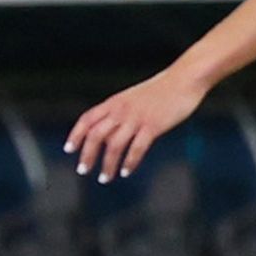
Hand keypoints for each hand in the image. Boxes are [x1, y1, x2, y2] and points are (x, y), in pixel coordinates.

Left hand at [66, 67, 206, 182]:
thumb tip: (112, 129)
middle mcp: (122, 110)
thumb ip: (122, 111)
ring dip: (107, 165)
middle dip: (87, 155)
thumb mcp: (135, 96)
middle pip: (95, 136)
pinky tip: (126, 171)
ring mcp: (137, 118)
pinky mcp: (153, 126)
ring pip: (113, 146)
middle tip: (84, 170)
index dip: (75, 135)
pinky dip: (129, 163)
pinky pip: (136, 149)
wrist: (185, 78)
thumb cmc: (164, 88)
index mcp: (116, 102)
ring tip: (105, 178)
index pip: (87, 119)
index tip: (69, 149)